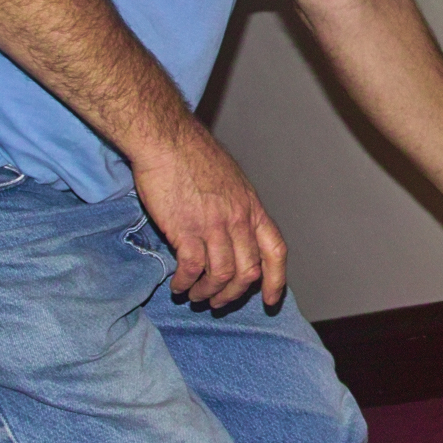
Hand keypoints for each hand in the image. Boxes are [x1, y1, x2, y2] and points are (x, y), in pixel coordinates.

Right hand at [129, 118, 288, 307]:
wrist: (167, 139)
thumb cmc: (194, 155)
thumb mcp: (231, 180)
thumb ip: (236, 208)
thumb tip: (235, 232)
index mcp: (252, 208)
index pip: (275, 251)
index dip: (276, 280)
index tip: (269, 300)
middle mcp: (238, 219)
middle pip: (247, 272)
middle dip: (233, 295)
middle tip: (217, 303)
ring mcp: (213, 225)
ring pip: (221, 275)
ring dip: (207, 292)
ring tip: (194, 295)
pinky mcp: (186, 229)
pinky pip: (192, 269)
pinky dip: (185, 283)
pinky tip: (177, 285)